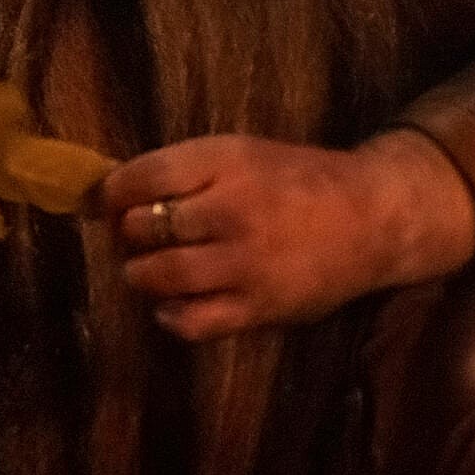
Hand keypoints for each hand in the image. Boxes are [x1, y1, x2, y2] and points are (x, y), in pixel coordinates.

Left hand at [98, 129, 474, 340]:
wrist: (370, 218)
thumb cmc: (296, 180)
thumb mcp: (243, 153)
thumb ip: (186, 169)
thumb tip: (114, 192)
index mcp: (227, 161)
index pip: (144, 175)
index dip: (111, 191)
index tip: (104, 201)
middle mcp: (233, 209)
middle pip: (145, 226)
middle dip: (129, 233)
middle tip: (136, 236)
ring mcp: (246, 262)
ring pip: (161, 275)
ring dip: (141, 274)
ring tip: (149, 269)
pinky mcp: (260, 307)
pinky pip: (192, 322)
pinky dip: (170, 316)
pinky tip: (174, 304)